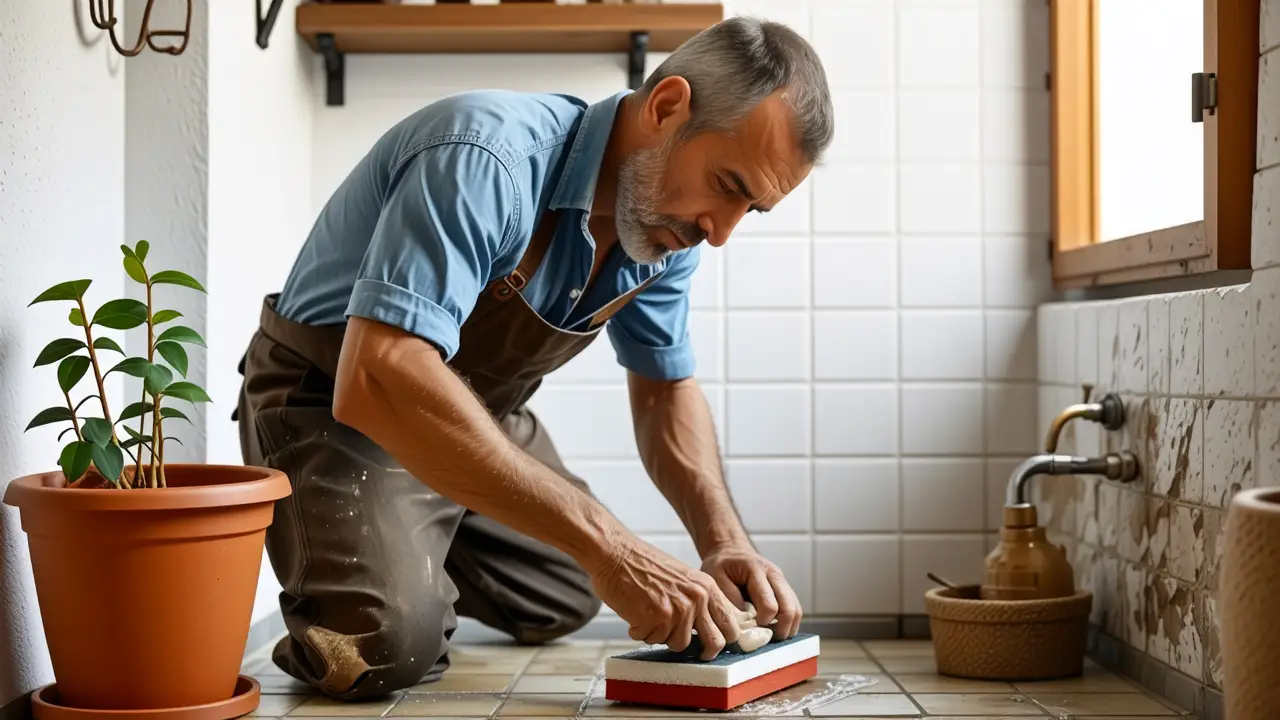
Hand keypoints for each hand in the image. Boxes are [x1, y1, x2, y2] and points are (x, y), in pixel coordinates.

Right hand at [590, 534, 744, 659]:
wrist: (615, 553)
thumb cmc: (642, 564)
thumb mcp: (684, 578)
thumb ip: (699, 601)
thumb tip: (709, 628)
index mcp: (706, 587)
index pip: (730, 623)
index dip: (723, 639)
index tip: (714, 645)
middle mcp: (696, 599)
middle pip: (714, 642)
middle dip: (703, 652)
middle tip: (692, 650)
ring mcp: (677, 610)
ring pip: (678, 644)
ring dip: (662, 636)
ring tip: (649, 616)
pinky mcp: (655, 619)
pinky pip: (651, 641)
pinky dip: (640, 632)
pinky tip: (635, 613)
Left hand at [700, 544, 802, 639]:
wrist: (731, 551)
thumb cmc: (721, 565)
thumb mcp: (715, 577)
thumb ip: (729, 599)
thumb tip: (744, 623)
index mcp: (756, 570)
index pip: (770, 605)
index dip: (763, 623)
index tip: (751, 629)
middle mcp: (774, 574)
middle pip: (790, 608)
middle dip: (781, 629)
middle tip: (767, 639)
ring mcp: (782, 581)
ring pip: (796, 610)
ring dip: (787, 627)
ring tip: (771, 636)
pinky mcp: (785, 589)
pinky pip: (794, 608)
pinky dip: (788, 622)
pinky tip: (774, 629)